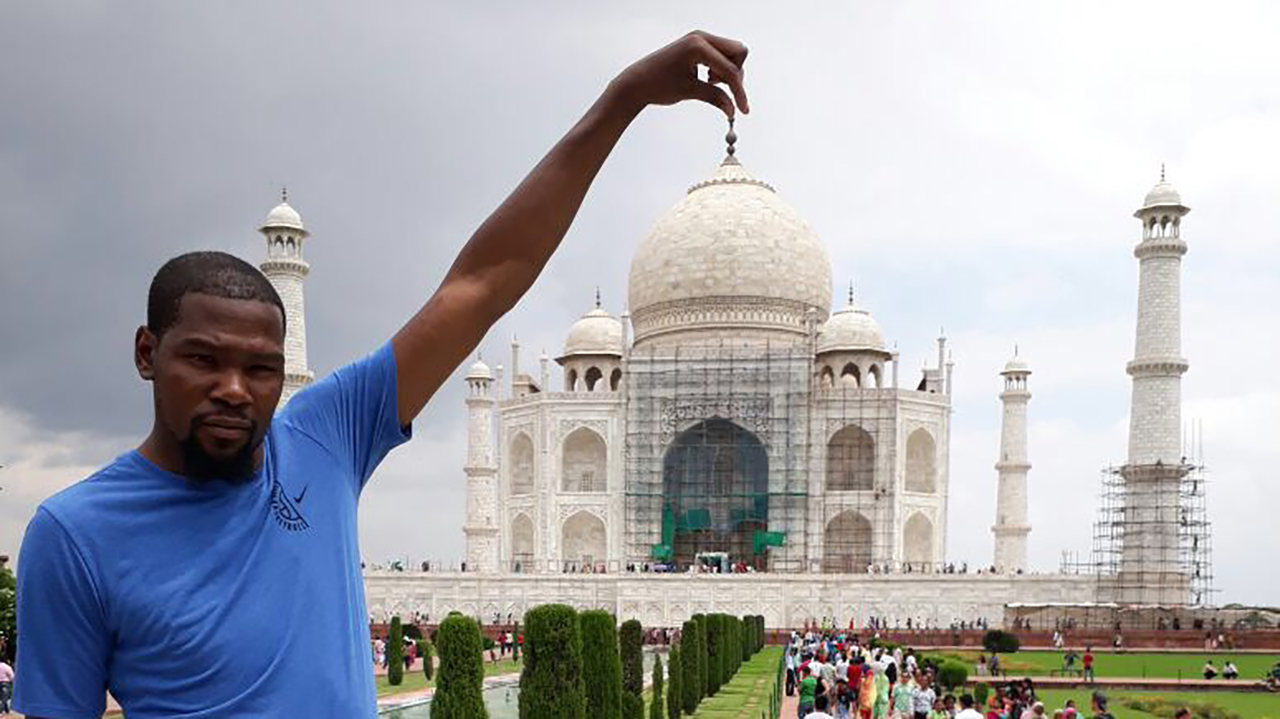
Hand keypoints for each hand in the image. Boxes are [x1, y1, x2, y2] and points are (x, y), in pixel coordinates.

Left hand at [609, 30, 748, 118]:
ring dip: (728, 71)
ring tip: (709, 82)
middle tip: (722, 89)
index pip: (729, 69)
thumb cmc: (658, 84)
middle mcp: (701, 37)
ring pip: (731, 53)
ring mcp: (700, 39)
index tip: (743, 109)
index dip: (739, 91)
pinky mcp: (698, 45)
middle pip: (737, 53)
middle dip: (735, 74)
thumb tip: (733, 110)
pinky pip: (721, 54)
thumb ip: (715, 98)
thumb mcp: (689, 92)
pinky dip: (720, 68)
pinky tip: (706, 78)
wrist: (638, 81)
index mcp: (698, 45)